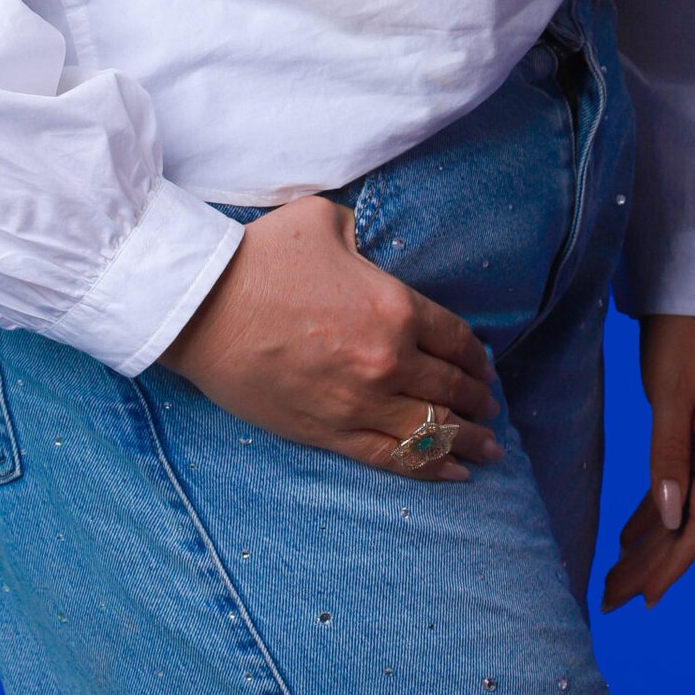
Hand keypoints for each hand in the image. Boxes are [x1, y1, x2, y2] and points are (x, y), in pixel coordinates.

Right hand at [155, 192, 504, 481]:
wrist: (203, 306)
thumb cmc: (262, 257)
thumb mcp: (324, 220)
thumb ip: (362, 234)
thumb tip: (369, 245)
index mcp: (394, 306)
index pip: (456, 338)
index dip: (478, 356)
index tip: (485, 365)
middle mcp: (389, 360)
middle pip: (451, 387)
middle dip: (478, 399)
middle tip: (490, 406)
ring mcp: (361, 402)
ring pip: (431, 430)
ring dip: (467, 441)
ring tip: (489, 450)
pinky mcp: (330, 433)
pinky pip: (393, 458)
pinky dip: (429, 468)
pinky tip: (453, 474)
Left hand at [601, 313, 694, 611]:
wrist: (692, 289)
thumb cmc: (681, 335)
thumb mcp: (670, 395)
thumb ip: (669, 455)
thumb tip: (669, 519)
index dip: (675, 561)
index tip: (647, 597)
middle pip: (691, 521)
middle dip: (656, 563)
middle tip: (616, 599)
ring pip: (682, 506)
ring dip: (653, 543)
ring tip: (618, 579)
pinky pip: (678, 483)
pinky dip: (654, 511)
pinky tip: (632, 536)